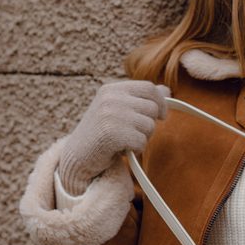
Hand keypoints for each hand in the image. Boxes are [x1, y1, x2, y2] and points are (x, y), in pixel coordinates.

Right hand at [58, 80, 170, 194]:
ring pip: (149, 125)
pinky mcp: (112, 133)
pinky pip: (142, 141)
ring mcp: (110, 114)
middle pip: (152, 108)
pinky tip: (121, 150)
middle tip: (132, 133)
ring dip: (142, 138)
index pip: (149, 87)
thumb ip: (140, 99)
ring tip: (124, 141)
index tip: (162, 116)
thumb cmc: (102, 135)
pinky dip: (136, 149)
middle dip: (149, 125)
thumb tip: (166, 90)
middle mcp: (111, 98)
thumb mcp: (118, 110)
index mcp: (112, 89)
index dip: (161, 102)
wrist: (78, 157)